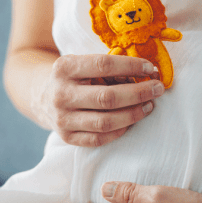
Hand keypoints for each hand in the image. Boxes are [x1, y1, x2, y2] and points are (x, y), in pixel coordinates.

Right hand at [33, 54, 163, 146]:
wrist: (43, 96)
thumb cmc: (75, 77)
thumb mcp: (84, 63)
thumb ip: (110, 68)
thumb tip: (147, 74)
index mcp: (64, 67)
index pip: (104, 65)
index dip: (131, 66)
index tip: (151, 68)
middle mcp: (61, 94)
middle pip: (107, 97)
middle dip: (139, 93)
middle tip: (158, 89)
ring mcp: (63, 119)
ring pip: (106, 122)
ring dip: (134, 114)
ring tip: (149, 106)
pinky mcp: (67, 137)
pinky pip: (100, 138)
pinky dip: (120, 130)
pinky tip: (132, 121)